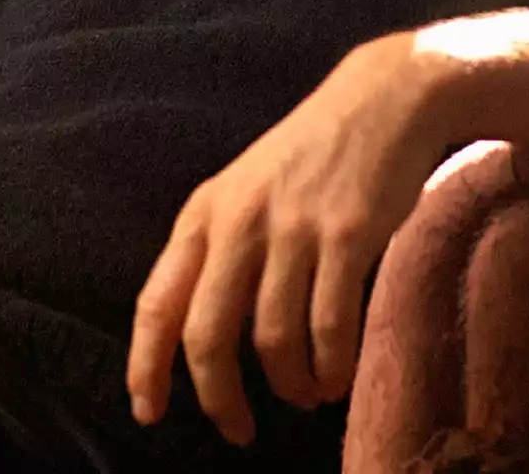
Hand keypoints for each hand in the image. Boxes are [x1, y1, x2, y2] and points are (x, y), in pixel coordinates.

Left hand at [126, 31, 451, 445]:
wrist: (382, 101)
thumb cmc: (310, 157)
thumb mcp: (244, 191)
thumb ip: (218, 253)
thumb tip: (198, 341)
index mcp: (203, 213)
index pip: (156, 303)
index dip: (147, 366)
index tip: (148, 412)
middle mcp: (238, 222)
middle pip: (207, 335)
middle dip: (219, 398)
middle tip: (237, 429)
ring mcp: (292, 228)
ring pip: (273, 341)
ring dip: (290, 386)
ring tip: (306, 396)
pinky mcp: (347, 235)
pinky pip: (330, 326)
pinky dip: (332, 367)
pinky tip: (337, 377)